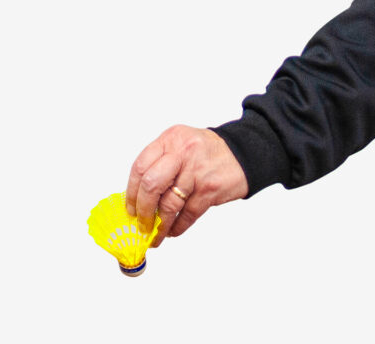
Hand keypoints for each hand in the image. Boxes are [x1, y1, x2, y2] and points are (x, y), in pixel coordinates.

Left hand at [126, 125, 247, 244]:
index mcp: (171, 138)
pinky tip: (174, 230)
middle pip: (151, 185)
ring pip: (169, 205)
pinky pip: (187, 214)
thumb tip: (137, 199)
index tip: (130, 209)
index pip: (140, 167)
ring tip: (157, 235)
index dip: (131, 192)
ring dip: (160, 226)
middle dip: (143, 211)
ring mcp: (197, 170)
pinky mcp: (210, 188)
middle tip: (142, 225)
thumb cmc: (208, 152)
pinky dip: (178, 227)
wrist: (244, 152)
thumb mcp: (182, 146)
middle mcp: (183, 151)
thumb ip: (160, 164)